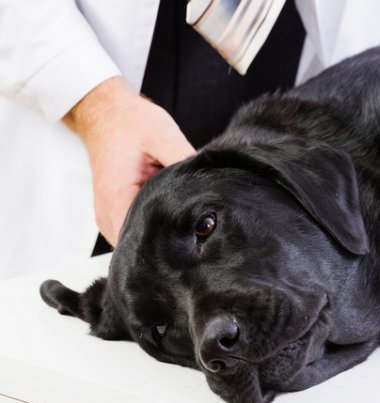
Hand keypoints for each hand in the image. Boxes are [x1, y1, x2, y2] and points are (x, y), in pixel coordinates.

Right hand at [63, 76, 195, 245]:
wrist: (104, 111)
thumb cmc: (129, 122)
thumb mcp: (163, 135)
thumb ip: (185, 161)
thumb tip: (209, 184)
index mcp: (117, 197)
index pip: (142, 242)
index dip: (171, 245)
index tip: (196, 239)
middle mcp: (106, 213)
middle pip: (138, 248)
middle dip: (168, 245)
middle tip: (198, 235)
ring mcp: (106, 214)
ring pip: (135, 242)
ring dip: (159, 236)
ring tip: (186, 224)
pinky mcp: (113, 210)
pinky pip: (132, 229)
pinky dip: (151, 225)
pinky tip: (170, 214)